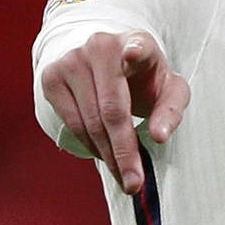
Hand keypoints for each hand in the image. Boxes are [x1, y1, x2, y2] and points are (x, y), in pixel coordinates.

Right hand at [40, 30, 189, 193]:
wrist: (106, 58)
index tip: (132, 54)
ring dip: (107, 155)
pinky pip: (72, 122)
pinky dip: (90, 144)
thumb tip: (158, 136)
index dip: (134, 51)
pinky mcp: (52, 77)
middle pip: (111, 109)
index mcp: (137, 41)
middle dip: (123, 151)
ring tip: (123, 177)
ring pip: (89, 120)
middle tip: (134, 183)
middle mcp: (100, 46)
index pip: (137, 46)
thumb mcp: (169, 88)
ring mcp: (71, 60)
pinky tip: (105, 154)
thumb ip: (171, 110)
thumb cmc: (145, 77)